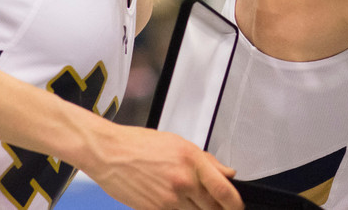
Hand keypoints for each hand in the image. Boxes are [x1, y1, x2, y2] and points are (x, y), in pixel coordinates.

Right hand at [81, 125, 243, 209]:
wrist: (109, 153)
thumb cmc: (140, 144)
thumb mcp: (179, 144)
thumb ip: (207, 161)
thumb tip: (228, 173)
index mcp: (192, 161)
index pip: (224, 190)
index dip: (235, 203)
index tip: (237, 206)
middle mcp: (183, 181)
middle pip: (212, 207)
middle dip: (217, 208)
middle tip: (216, 204)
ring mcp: (169, 199)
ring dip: (198, 209)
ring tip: (190, 198)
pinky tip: (174, 201)